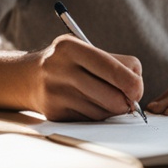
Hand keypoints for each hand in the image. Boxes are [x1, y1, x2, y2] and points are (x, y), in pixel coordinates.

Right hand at [24, 34, 143, 121]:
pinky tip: (89, 103)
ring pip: (103, 111)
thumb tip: (137, 90)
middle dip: (127, 101)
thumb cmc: (68, 62)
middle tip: (129, 100)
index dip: (131, 83)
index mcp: (70, 47)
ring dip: (112, 108)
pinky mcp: (55, 113)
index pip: (111, 68)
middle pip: (111, 95)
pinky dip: (98, 115)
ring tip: (104, 97)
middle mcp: (60, 69)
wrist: (29, 77)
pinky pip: (91, 119)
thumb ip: (115, 64)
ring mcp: (56, 93)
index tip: (138, 90)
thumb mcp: (86, 50)